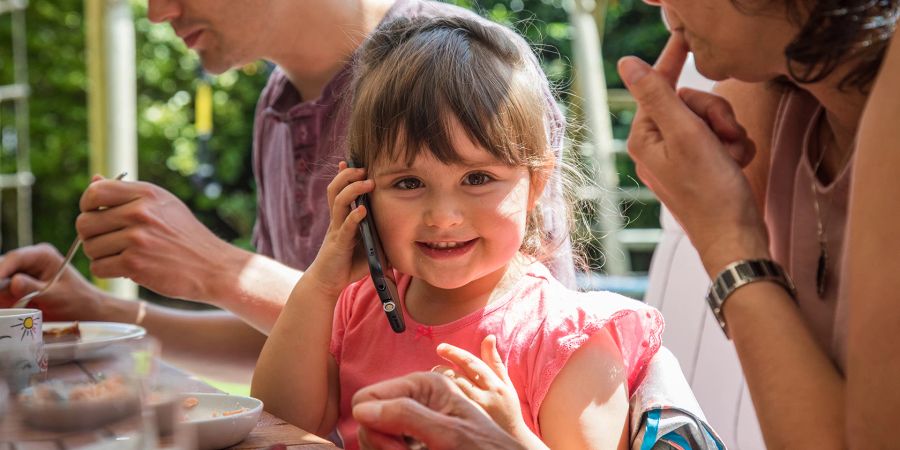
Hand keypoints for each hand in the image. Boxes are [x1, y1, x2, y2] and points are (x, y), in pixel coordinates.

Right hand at [0, 244, 106, 320]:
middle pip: (2, 268)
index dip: (1, 269)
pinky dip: (3, 303)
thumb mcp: (58, 295)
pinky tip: (9, 309)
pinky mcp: (13, 291)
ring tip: (12, 304)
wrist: (85, 313)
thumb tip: (14, 281)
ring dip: (2, 295)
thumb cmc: (77, 301)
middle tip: (3, 299)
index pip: (15, 258)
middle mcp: (27, 262)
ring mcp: (18, 276)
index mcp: (42, 255)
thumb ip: (34, 289)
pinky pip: (1, 295)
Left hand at [77, 176, 235, 302]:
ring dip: (101, 256)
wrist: (214, 266)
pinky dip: (108, 271)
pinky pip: (98, 268)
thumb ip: (128, 194)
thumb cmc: (186, 236)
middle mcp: (140, 212)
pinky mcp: (135, 264)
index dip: (88, 206)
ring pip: (90, 248)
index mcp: (146, 194)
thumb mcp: (163, 205)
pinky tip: (127, 268)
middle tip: (111, 242)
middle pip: (85, 223)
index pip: (94, 191)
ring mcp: (137, 238)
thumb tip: (93, 180)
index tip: (99, 217)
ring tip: (125, 256)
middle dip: (92, 236)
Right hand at [302, 162, 371, 297]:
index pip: (341, 190)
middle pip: (336, 189)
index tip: (352, 161)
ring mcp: (336, 230)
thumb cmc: (348, 265)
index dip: (345, 175)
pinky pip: (345, 227)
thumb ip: (382, 238)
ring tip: (366, 182)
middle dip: (348, 176)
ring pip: (338, 202)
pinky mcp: (338, 244)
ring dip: (353, 190)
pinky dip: (354, 217)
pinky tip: (362, 210)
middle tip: (362, 168)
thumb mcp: (370, 248)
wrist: (328, 283)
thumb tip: (406, 236)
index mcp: (343, 218)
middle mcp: (337, 220)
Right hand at [352, 372, 525, 449]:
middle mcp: (415, 399)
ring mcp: (413, 420)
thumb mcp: (448, 433)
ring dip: (385, 449)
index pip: (367, 398)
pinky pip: (386, 445)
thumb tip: (362, 410)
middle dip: (380, 441)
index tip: (398, 447)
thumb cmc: (484, 448)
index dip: (373, 424)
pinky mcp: (413, 439)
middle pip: (367, 419)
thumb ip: (407, 416)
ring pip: (373, 436)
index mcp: (423, 385)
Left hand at [435, 336, 541, 446]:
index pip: (472, 364)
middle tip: (433, 368)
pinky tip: (432, 398)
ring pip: (452, 392)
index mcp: (495, 385)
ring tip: (431, 382)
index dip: (455, 353)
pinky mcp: (468, 424)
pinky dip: (440, 400)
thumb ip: (495, 361)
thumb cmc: (508, 410)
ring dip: (439, 384)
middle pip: (459, 377)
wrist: (514, 441)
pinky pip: (450, 409)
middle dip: (442, 370)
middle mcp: (486, 397)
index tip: (440, 348)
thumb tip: (489, 337)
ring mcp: (477, 412)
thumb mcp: (506, 384)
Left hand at [617, 33, 769, 273]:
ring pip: (711, 120)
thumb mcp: (686, 135)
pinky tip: (738, 166)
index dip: (673, 62)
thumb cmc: (711, 191)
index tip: (685, 38)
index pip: (658, 88)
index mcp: (645, 138)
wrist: (736, 239)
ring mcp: (681, 159)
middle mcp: (658, 147)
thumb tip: (627, 64)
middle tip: (727, 134)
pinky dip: (736, 149)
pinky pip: (723, 140)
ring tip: (733, 156)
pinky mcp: (703, 169)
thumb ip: (658, 95)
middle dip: (715, 114)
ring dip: (729, 133)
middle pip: (691, 103)